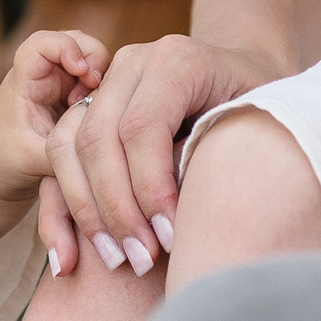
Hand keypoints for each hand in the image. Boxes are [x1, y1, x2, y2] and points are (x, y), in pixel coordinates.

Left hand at [0, 29, 108, 202]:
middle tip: (96, 93)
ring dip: (105, 81)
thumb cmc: (6, 155)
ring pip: (95, 61)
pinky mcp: (78, 92)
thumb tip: (99, 147)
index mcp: (25, 80)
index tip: (81, 71)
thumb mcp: (33, 159)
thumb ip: (63, 152)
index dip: (65, 47)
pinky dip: (109, 94)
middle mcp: (46, 73)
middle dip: (96, 62)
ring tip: (95, 111)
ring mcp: (64, 80)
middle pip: (79, 43)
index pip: (41, 44)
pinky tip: (101, 117)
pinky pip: (102, 82)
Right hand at [40, 35, 281, 278]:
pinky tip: (69, 261)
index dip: (152, 187)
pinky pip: (56, 159)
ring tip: (118, 261)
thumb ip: (229, 149)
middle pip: (99, 138)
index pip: (143, 125)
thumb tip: (194, 206)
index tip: (172, 237)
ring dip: (86, 212)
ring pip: (67, 147)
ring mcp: (104, 84)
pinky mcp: (86, 112)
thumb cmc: (263, 110)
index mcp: (177, 58)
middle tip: (143, 260)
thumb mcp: (264, 120)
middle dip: (117, 208)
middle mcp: (132, 63)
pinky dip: (58, 213)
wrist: (244, 80)